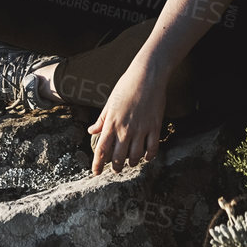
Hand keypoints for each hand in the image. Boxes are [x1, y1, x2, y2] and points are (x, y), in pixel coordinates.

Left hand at [88, 54, 166, 174]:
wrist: (148, 74)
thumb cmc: (127, 85)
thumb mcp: (110, 102)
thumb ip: (102, 119)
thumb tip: (91, 131)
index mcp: (112, 123)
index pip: (101, 150)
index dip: (97, 164)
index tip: (96, 173)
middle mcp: (125, 129)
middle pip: (118, 158)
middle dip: (115, 167)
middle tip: (115, 169)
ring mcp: (141, 128)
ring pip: (135, 156)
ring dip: (131, 163)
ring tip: (130, 163)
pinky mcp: (155, 126)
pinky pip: (152, 148)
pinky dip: (149, 156)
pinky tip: (146, 157)